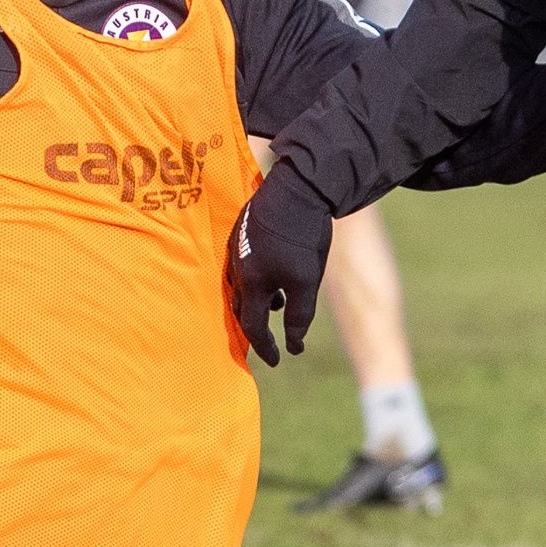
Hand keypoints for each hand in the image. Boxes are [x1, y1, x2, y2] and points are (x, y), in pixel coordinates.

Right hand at [227, 170, 333, 362]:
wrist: (299, 186)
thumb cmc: (303, 236)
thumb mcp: (307, 280)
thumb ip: (299, 314)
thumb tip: (295, 346)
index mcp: (251, 283)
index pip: (252, 326)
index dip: (264, 347)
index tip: (278, 360)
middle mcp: (238, 268)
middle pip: (241, 308)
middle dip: (255, 328)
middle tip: (269, 341)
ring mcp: (238, 248)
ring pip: (243, 285)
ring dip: (259, 302)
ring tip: (280, 305)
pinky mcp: (244, 231)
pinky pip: (245, 266)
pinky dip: (259, 281)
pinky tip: (277, 274)